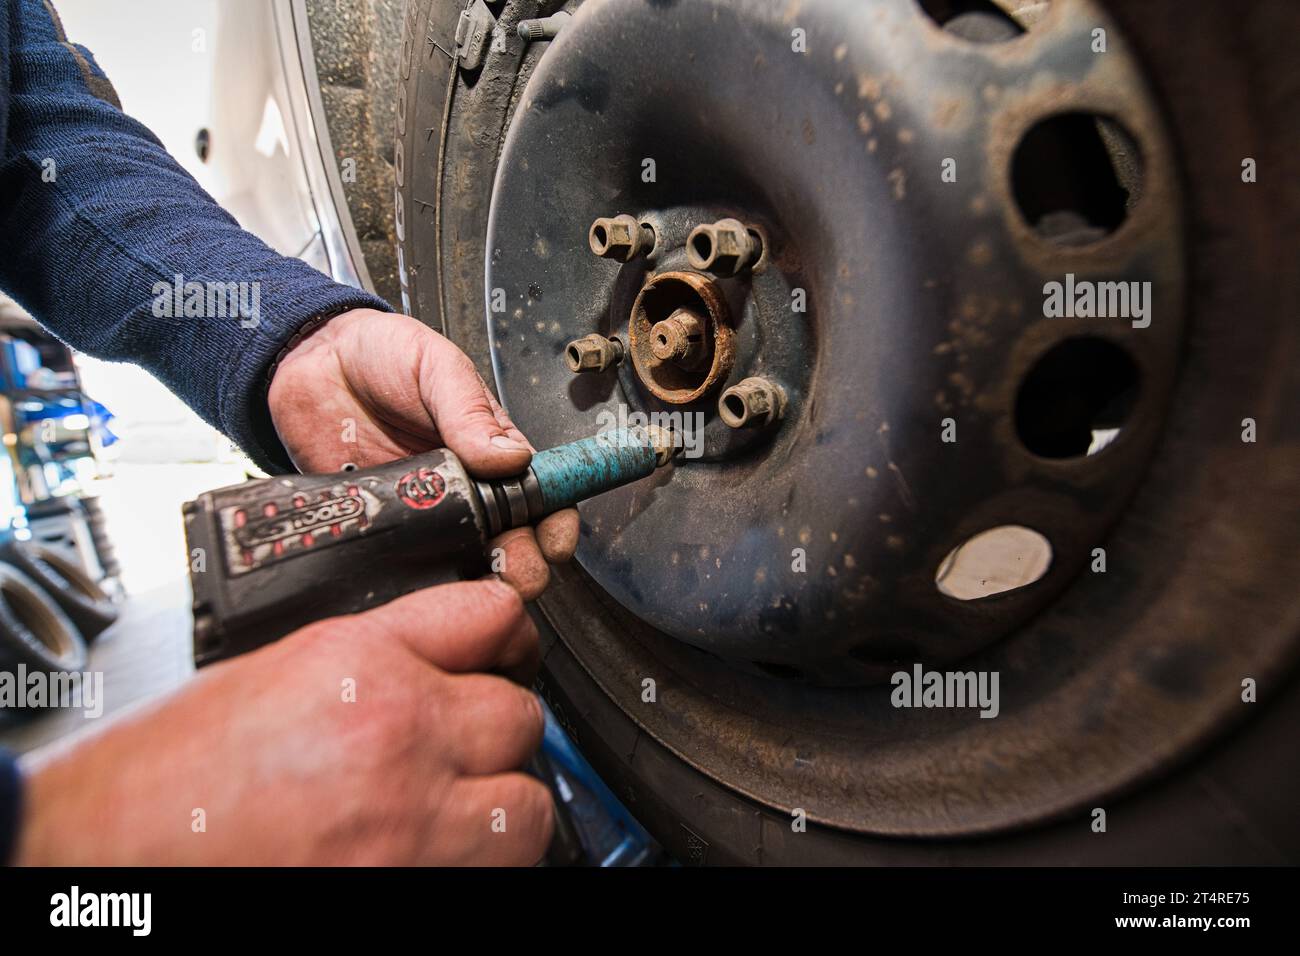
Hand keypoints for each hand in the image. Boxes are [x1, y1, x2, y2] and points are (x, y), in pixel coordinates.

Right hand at [15, 579, 553, 864]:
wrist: (107, 850)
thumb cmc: (165, 775)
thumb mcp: (275, 672)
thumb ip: (371, 660)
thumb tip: (438, 664)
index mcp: (359, 660)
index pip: (491, 615)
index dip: (508, 635)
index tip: (508, 652)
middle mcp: (397, 729)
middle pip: (521, 712)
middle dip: (501, 728)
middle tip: (469, 745)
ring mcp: (411, 815)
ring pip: (526, 800)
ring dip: (502, 802)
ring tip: (460, 809)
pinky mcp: (413, 883)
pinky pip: (497, 867)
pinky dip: (481, 860)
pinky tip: (440, 851)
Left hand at [268, 309, 578, 598]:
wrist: (313, 363)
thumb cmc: (384, 356)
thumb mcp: (437, 369)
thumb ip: (470, 412)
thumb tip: (513, 458)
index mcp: (492, 450)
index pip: (540, 496)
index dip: (555, 523)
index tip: (554, 541)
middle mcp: (466, 490)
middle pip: (510, 541)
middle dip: (522, 564)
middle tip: (517, 572)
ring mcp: (425, 513)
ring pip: (463, 563)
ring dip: (476, 583)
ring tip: (477, 588)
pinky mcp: (384, 527)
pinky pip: (407, 565)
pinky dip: (420, 584)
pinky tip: (424, 588)